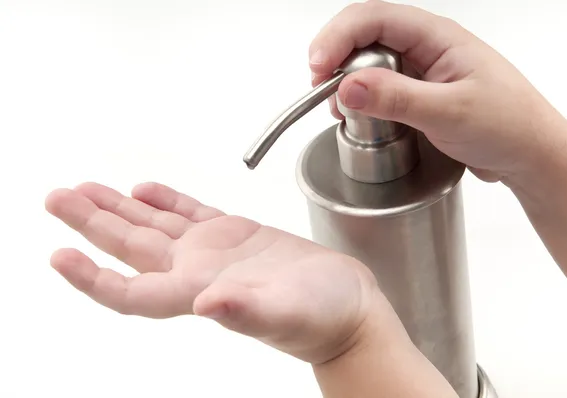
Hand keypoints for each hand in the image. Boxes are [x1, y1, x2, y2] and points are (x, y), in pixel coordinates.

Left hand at [45, 182, 378, 363]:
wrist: (348, 305)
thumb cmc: (323, 318)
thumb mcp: (287, 314)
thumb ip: (247, 310)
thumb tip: (209, 304)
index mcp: (200, 293)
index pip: (132, 292)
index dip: (93, 278)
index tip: (60, 256)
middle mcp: (199, 272)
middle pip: (132, 248)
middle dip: (93, 223)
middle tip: (59, 198)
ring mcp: (215, 252)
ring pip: (156, 226)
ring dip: (119, 209)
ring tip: (87, 190)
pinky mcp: (236, 235)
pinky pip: (190, 213)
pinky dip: (166, 200)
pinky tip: (145, 191)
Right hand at [309, 0, 566, 182]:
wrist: (529, 155)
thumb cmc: (507, 126)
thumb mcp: (449, 112)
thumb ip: (396, 98)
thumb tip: (346, 86)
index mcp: (437, 37)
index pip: (374, 18)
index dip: (339, 37)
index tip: (318, 68)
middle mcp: (426, 48)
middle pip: (365, 36)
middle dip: (336, 58)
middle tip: (320, 89)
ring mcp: (421, 72)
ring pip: (368, 63)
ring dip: (345, 81)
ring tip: (337, 108)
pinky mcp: (417, 95)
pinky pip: (379, 87)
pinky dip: (360, 99)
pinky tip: (355, 116)